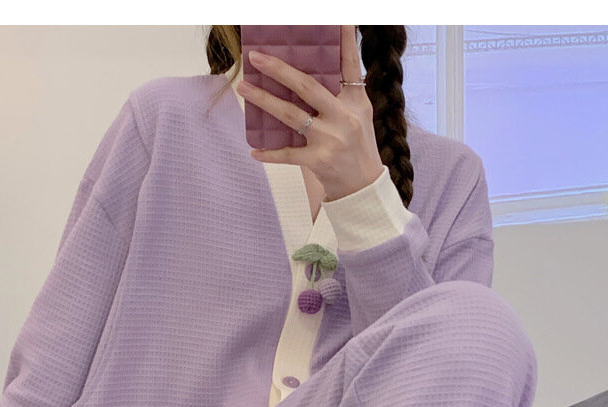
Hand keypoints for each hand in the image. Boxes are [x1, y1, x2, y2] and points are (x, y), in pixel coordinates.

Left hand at [235, 25, 384, 201]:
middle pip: (307, 87)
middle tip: (256, 57)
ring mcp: (330, 140)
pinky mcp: (318, 161)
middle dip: (279, 70)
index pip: (349, 64)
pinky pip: (287, 154)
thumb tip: (306, 72)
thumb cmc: (357, 146)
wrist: (363, 187)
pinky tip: (253, 150)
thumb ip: (339, 93)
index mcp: (356, 101)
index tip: (337, 17)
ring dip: (264, 101)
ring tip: (244, 88)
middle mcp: (344, 117)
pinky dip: (269, 153)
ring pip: (290, 116)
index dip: (343, 39)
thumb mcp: (358, 115)